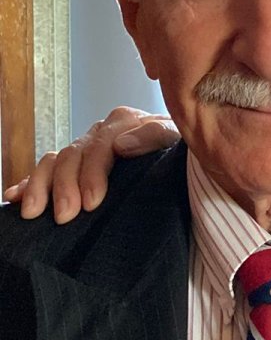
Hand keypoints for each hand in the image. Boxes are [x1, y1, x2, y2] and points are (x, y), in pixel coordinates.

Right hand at [3, 107, 179, 222]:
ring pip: (55, 161)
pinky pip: (46, 171)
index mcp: (126, 122)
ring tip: (34, 213)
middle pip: (73, 155)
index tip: (92, 202)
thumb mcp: (178, 141)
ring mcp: (86, 148)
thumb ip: (155, 136)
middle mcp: (101, 133)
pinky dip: (29, 184)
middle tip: (65, 216)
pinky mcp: (77, 167)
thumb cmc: (183, 154)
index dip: (92, 174)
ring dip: (42, 186)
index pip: (101, 146)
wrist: (185, 163)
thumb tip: (120, 145)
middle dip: (66, 187)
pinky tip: (15, 198)